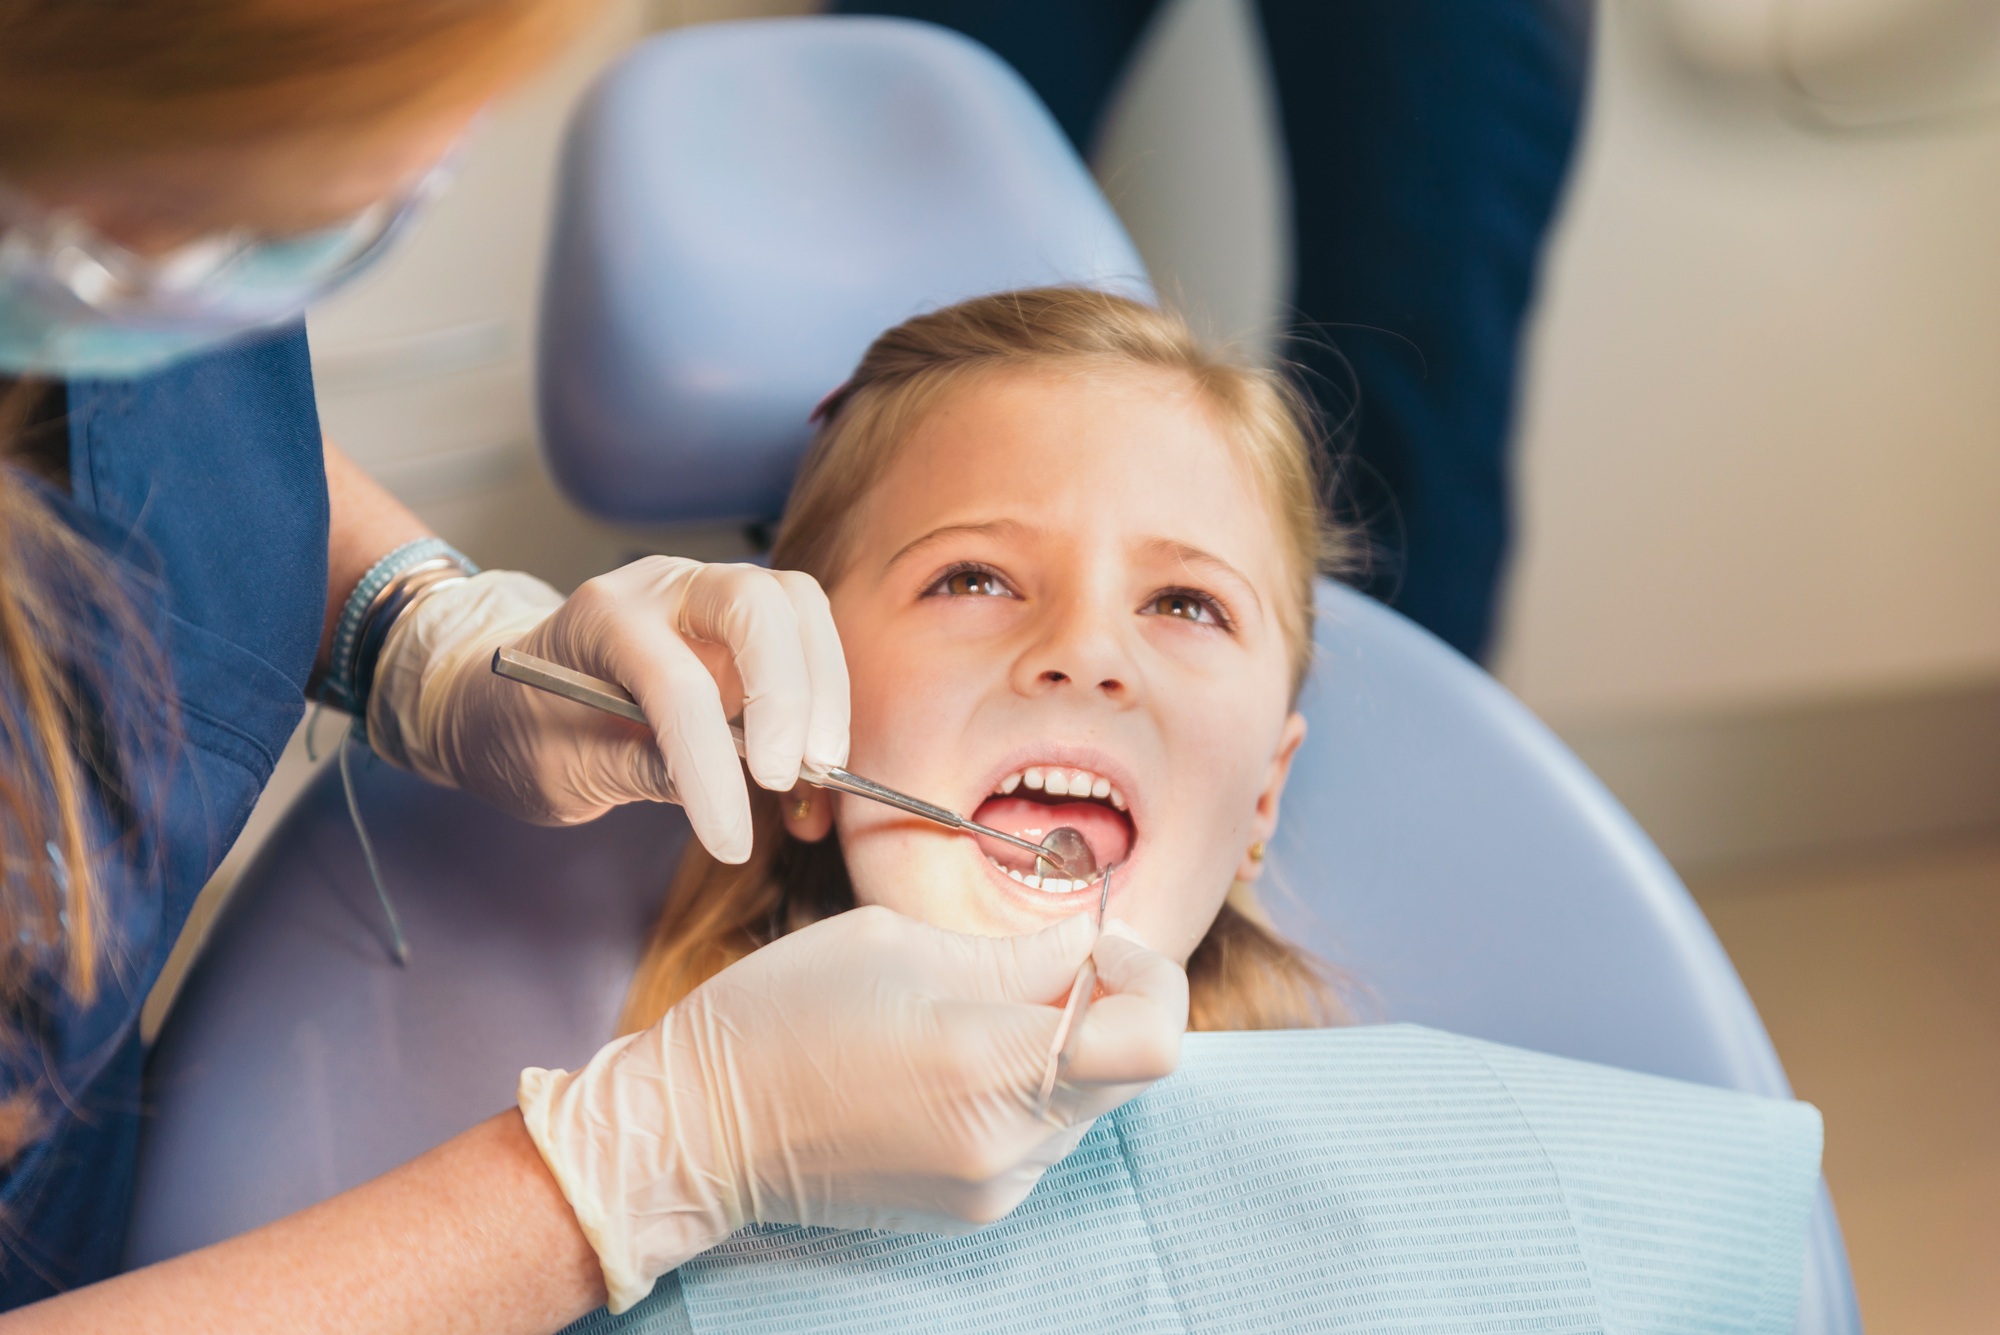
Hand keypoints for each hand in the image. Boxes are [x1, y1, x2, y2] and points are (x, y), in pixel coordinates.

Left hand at [367, 558, 848, 862]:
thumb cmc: (522, 730)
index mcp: (601, 618)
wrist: (506, 698)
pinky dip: (824, 699)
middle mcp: (664, 589)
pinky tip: (813, 769)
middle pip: (756, 604)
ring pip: (797, 608)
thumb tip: (721, 790)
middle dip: (788, 693)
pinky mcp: (743, 630)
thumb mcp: (557, 770)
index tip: (730, 840)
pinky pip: (805, 642)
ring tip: (817, 771)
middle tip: (789, 775)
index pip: (674, 683)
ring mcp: (709, 600)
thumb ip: (636, 771)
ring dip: (822, 689)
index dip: (709, 765)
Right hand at [517, 907, 1189, 1313]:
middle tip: (1038, 961)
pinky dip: (1028, 1085)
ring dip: (1066, 1044)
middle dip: (1109, 1001)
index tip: (1099, 942)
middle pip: (1132, 1069)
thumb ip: (1016, 952)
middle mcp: (1006, 1142)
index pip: (1154, 1041)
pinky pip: (1046, 1134)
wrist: (699, 1132)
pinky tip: (954, 1059)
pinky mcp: (979, 1208)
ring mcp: (995, 1187)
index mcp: (985, 1063)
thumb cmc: (781, 1016)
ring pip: (1091, 1100)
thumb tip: (1094, 942)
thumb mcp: (897, 945)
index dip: (1150, 977)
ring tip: (975, 1010)